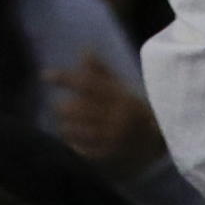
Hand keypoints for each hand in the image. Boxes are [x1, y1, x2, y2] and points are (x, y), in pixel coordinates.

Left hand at [46, 52, 165, 178]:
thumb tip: (84, 50)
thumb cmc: (136, 109)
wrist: (160, 140)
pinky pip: (83, 150)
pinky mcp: (110, 155)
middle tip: (60, 107)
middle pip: (79, 109)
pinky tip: (70, 141)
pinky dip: (73, 144)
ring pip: (78, 130)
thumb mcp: (123, 88)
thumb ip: (102, 71)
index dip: (64, 78)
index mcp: (119, 95)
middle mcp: (115, 115)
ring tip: (64, 124)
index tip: (45, 75)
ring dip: (66, 126)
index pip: (86, 83)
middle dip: (64, 108)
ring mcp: (112, 137)